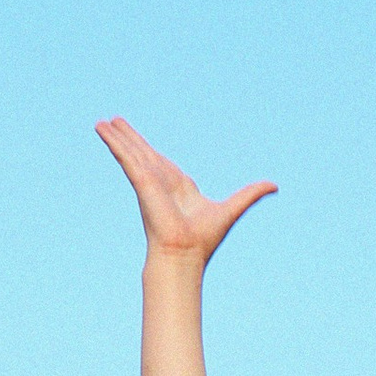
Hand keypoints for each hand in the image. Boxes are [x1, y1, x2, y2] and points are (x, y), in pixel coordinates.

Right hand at [96, 118, 275, 264]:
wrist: (185, 253)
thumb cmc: (204, 239)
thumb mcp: (232, 208)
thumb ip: (250, 195)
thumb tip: (274, 186)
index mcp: (177, 187)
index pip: (160, 162)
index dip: (148, 149)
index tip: (140, 143)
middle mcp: (160, 181)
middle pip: (142, 152)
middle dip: (129, 137)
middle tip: (115, 122)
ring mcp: (148, 180)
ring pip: (130, 152)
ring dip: (117, 136)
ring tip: (102, 122)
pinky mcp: (141, 181)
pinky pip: (125, 157)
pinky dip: (114, 142)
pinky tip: (103, 130)